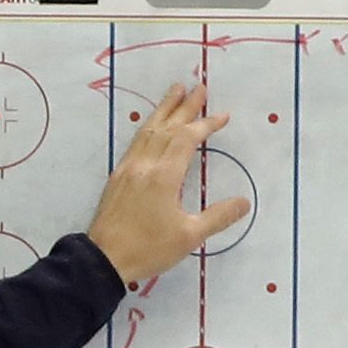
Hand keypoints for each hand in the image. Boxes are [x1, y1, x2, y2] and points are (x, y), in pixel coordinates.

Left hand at [82, 81, 251, 286]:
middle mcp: (144, 165)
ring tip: (175, 90)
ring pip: (147, 131)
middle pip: (167, 127)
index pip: (186, 139)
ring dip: (164, 109)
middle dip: (185, 106)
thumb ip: (218, 217)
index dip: (205, 124)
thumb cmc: (147, 249)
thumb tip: (244, 202)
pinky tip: (151, 126)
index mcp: (164, 176)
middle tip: (200, 87)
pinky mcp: (117, 178)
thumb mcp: (189, 237)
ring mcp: (127, 170)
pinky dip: (148, 127)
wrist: (102, 260)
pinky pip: (135, 143)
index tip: (222, 115)